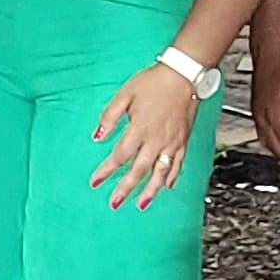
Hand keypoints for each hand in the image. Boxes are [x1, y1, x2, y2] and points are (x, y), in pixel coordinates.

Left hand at [88, 59, 203, 209]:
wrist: (184, 75)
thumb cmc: (154, 82)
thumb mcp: (125, 94)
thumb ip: (110, 116)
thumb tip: (98, 136)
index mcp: (139, 129)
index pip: (119, 156)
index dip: (106, 171)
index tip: (95, 182)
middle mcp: (156, 140)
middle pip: (139, 170)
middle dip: (126, 189)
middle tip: (114, 203)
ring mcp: (172, 143)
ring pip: (160, 173)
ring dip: (150, 191)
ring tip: (142, 204)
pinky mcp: (184, 141)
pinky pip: (179, 164)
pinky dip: (173, 177)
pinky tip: (168, 186)